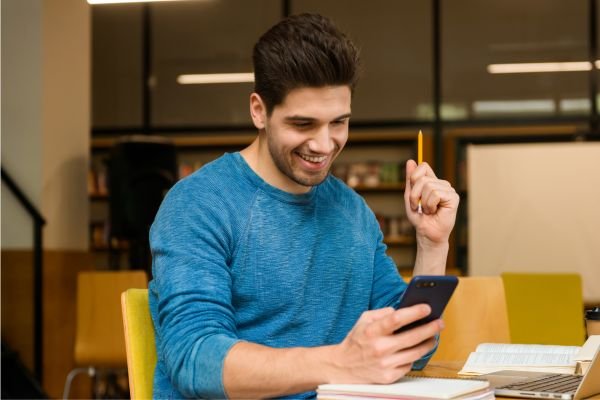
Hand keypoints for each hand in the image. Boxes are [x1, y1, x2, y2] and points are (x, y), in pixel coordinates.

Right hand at [326, 305, 442, 383]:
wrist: (343, 367)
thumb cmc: (356, 340)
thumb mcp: (364, 320)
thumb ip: (382, 313)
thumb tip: (402, 310)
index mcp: (372, 331)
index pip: (397, 319)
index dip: (414, 312)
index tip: (427, 308)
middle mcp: (380, 348)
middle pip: (412, 337)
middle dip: (430, 328)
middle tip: (440, 322)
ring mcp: (385, 364)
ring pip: (415, 352)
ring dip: (428, 343)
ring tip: (434, 336)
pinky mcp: (389, 376)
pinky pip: (409, 364)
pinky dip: (414, 356)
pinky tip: (416, 350)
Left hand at [404, 160, 459, 245]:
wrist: (427, 233)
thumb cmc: (419, 218)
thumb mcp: (410, 196)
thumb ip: (410, 179)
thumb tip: (410, 161)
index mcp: (432, 181)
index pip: (423, 166)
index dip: (413, 178)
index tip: (412, 194)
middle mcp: (442, 184)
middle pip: (422, 178)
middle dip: (414, 195)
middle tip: (419, 207)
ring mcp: (449, 190)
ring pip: (428, 186)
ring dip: (422, 202)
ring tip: (428, 210)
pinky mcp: (453, 197)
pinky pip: (435, 194)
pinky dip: (430, 205)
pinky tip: (434, 211)